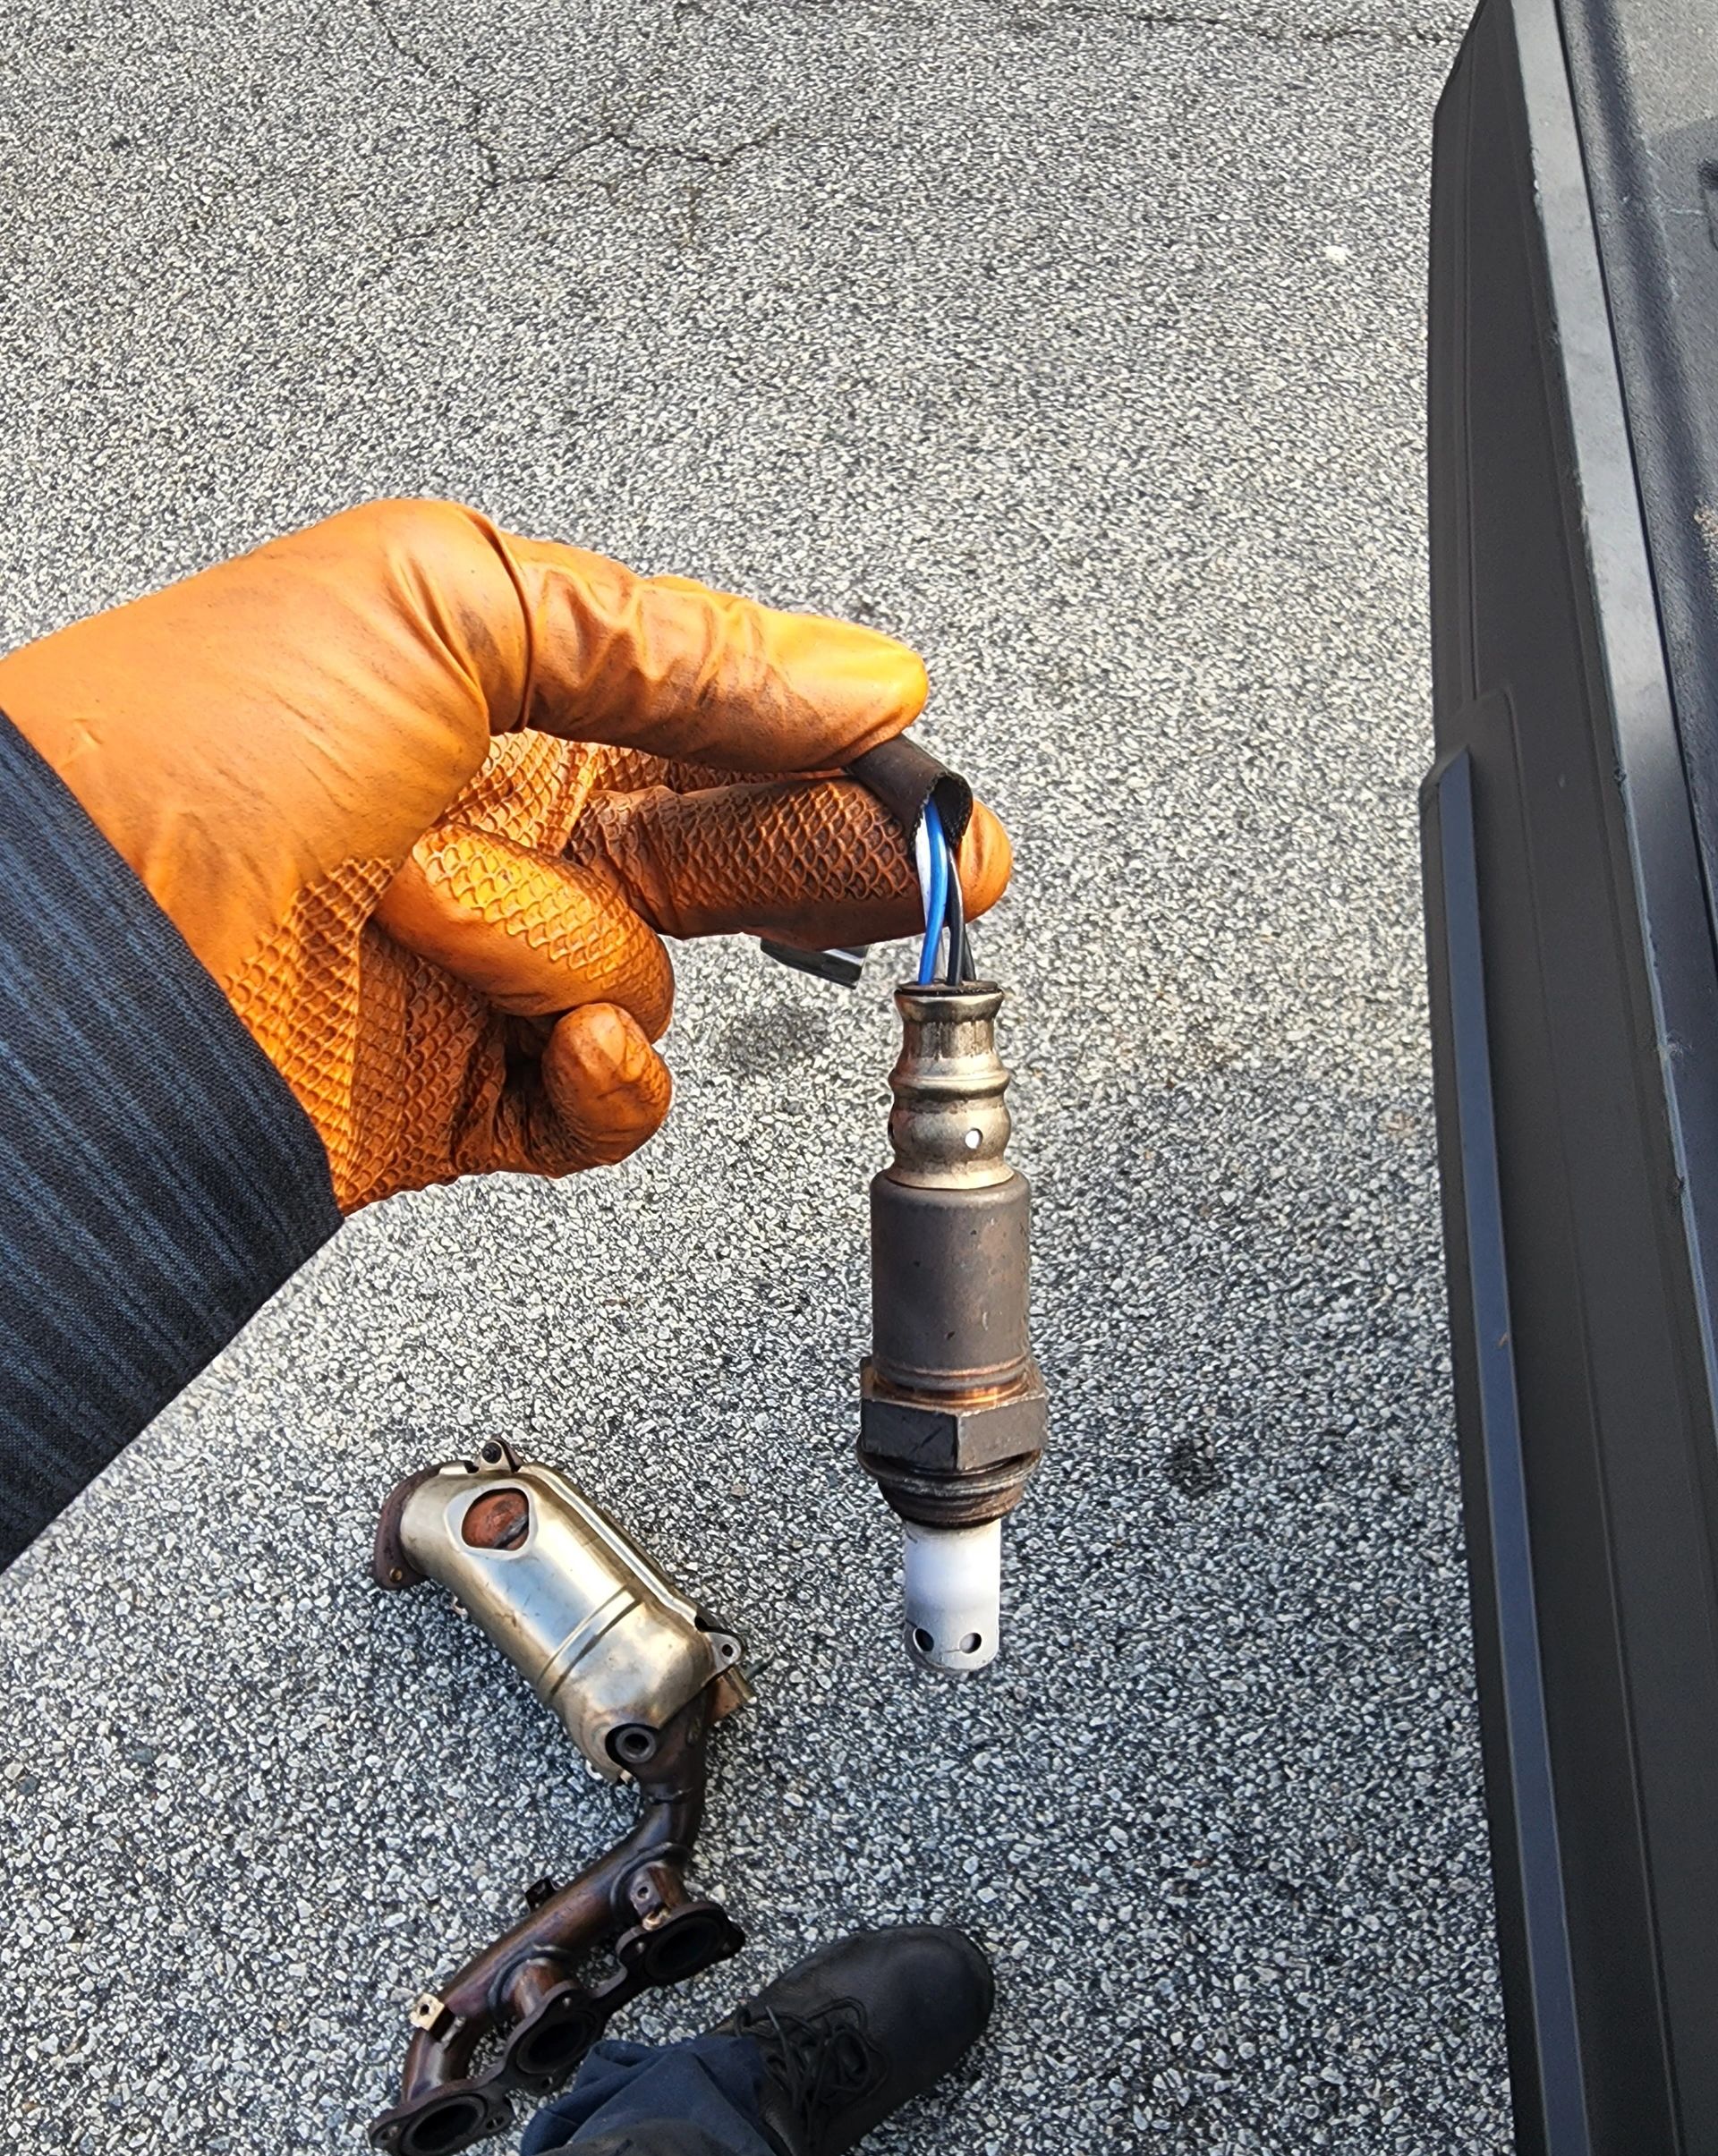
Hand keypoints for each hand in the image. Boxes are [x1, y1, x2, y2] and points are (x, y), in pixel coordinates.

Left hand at [0, 500, 1009, 1209]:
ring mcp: (487, 973)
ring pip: (654, 986)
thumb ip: (670, 639)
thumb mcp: (442, 604)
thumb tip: (851, 675)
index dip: (832, 753)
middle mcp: (501, 832)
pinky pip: (612, 1104)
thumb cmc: (194, 753)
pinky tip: (566, 1045)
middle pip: (725, 857)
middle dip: (825, 859)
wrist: (73, 961)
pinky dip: (604, 1082)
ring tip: (443, 910)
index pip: (715, 727)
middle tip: (937, 873)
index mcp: (499, 698)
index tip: (926, 782)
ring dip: (572, 954)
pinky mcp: (468, 1099)